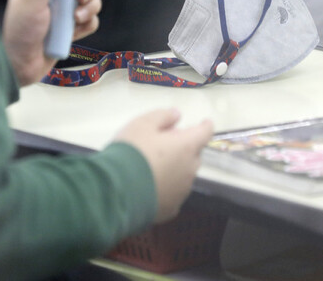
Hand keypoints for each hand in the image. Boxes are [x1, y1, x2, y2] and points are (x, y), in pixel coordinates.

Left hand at [2, 0, 101, 85]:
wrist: (21, 67)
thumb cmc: (19, 34)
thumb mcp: (29, 2)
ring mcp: (62, 12)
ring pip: (89, 0)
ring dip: (90, 7)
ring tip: (76, 19)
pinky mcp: (70, 29)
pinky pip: (90, 20)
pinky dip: (88, 23)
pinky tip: (77, 30)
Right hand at [113, 108, 213, 222]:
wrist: (117, 190)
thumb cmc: (132, 151)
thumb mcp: (142, 124)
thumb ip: (162, 116)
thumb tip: (177, 114)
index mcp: (186, 146)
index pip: (204, 132)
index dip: (205, 126)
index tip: (205, 122)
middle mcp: (190, 169)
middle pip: (193, 154)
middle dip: (184, 147)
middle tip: (163, 143)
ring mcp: (182, 191)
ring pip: (184, 174)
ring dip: (175, 168)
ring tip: (154, 166)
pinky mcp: (171, 208)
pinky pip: (173, 193)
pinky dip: (167, 187)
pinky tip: (151, 185)